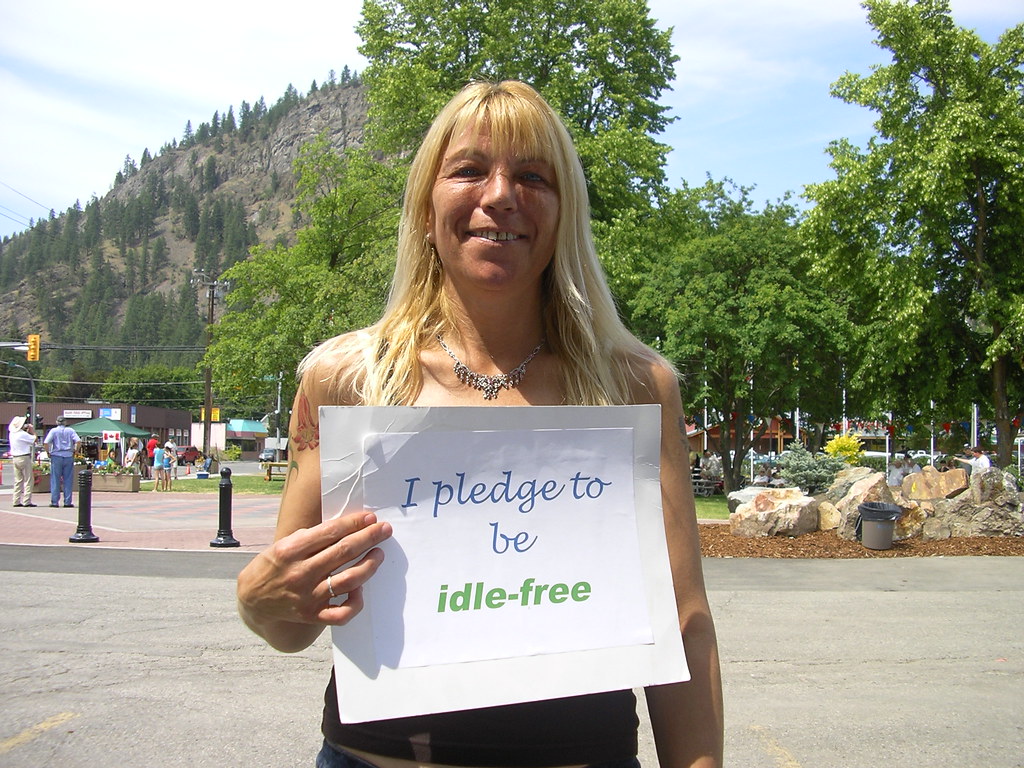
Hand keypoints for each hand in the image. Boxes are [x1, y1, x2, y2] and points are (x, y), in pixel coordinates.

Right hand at [238, 511, 392, 629]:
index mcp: (290, 551)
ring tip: (379, 554)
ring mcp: (307, 596)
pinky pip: (341, 614)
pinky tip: (360, 589)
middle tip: (385, 530)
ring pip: (348, 581)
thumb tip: (342, 527)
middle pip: (343, 552)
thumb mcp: (281, 545)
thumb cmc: (271, 567)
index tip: (370, 518)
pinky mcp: (312, 615)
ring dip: (369, 565)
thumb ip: (308, 537)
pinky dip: (355, 602)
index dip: (354, 523)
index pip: (330, 532)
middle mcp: (300, 573)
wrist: (251, 601)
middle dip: (368, 538)